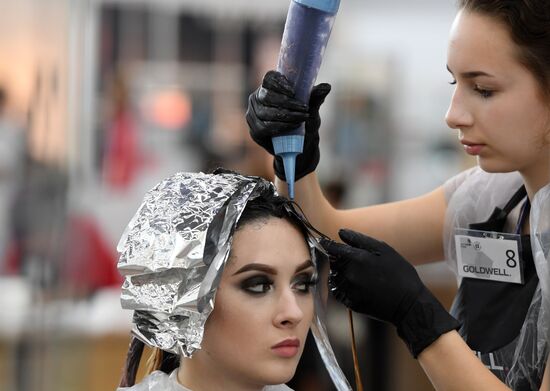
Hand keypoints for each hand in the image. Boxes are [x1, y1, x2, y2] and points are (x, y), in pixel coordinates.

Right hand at [246, 70, 330, 180]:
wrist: (300, 146)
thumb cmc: (304, 122)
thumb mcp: (312, 109)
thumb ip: (316, 97)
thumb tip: (327, 86)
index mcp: (270, 87)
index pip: (269, 78)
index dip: (278, 82)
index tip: (293, 91)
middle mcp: (258, 98)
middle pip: (266, 95)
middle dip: (286, 102)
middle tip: (304, 108)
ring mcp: (253, 114)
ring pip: (265, 112)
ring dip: (285, 116)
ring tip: (301, 119)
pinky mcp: (254, 130)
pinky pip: (263, 127)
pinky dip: (279, 127)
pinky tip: (291, 127)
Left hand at [321, 229, 459, 357]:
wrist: (409, 304)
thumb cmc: (399, 273)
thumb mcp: (384, 250)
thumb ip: (359, 240)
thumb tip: (340, 232)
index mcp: (357, 259)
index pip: (332, 249)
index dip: (327, 244)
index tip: (323, 242)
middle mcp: (350, 275)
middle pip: (333, 263)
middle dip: (338, 260)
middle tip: (354, 262)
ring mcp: (349, 291)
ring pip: (335, 277)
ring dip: (340, 274)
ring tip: (360, 276)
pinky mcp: (350, 304)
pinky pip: (339, 292)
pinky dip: (344, 287)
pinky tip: (359, 287)